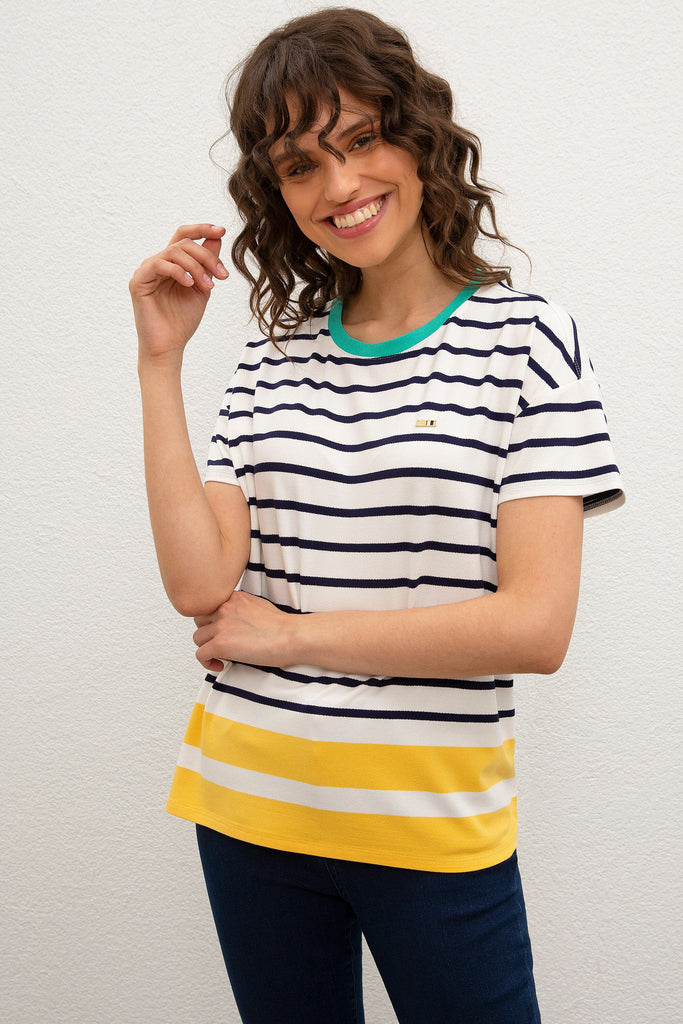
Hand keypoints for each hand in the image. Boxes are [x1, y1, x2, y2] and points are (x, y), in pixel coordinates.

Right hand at [129, 223, 228, 362]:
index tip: (222, 230)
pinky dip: (178, 272)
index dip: (202, 229)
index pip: (185, 237)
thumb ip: (207, 264)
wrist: (169, 346)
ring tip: (208, 286)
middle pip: (183, 243)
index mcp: (172, 264)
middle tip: (222, 275)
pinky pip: (159, 264)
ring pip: (174, 252)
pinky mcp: (139, 281)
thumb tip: (216, 237)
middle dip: (207, 256)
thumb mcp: (202, 288)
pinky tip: (189, 284)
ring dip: (196, 267)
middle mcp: (158, 263)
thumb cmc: (183, 321)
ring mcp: (147, 270)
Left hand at [193, 592, 292, 672]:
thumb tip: (233, 621)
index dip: (213, 622)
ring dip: (207, 648)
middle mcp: (224, 608)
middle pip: (199, 621)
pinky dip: (207, 663)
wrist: (290, 636)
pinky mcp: (220, 644)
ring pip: (198, 638)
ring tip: (222, 656)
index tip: (221, 632)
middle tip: (221, 644)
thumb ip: (240, 608)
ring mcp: (221, 626)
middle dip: (208, 634)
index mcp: (233, 598)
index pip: (208, 607)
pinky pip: (200, 654)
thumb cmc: (281, 626)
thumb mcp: (258, 605)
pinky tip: (220, 665)